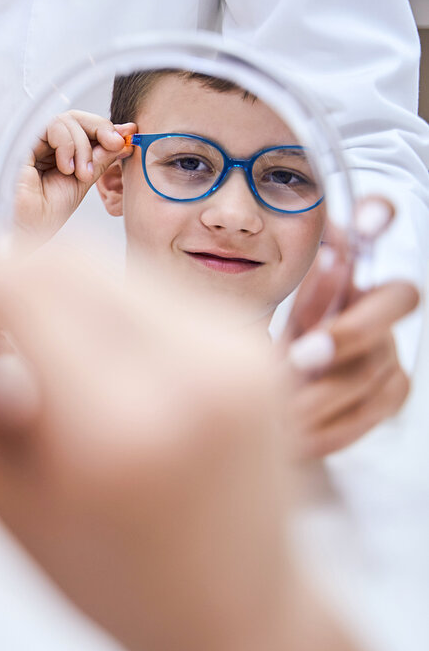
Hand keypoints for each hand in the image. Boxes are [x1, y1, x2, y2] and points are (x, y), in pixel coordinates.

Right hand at [0, 247, 364, 650]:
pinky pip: (146, 283)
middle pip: (57, 260)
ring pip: (101, 264)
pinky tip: (74, 346)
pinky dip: (93, 298)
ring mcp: (233, 347)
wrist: (233, 609)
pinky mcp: (252, 336)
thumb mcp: (1, 493)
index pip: (14, 292)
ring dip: (41, 281)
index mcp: (115, 430)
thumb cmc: (110, 575)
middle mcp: (189, 372)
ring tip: (13, 338)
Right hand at [15, 111, 134, 243]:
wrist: (29, 230)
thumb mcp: (84, 181)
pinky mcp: (24, 141)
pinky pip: (53, 126)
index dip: (108, 129)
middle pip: (78, 118)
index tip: (128, 136)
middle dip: (101, 129)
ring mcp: (35, 142)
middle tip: (115, 145)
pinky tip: (66, 168)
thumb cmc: (48, 213)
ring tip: (81, 174)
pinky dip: (67, 145)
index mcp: (61, 153)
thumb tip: (124, 137)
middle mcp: (47, 145)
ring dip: (82, 146)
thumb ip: (101, 158)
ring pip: (68, 120)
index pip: (86, 128)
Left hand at [284, 197, 419, 458]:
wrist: (264, 396)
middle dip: (351, 330)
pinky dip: (329, 425)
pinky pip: (369, 409)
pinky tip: (296, 435)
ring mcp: (388, 346)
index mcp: (340, 268)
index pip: (370, 229)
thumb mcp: (252, 314)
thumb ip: (263, 287)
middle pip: (398, 299)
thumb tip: (274, 251)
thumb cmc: (260, 344)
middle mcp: (375, 301)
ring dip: (321, 391)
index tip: (369, 215)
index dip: (376, 218)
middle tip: (302, 355)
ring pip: (371, 365)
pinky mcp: (390, 390)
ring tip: (279, 408)